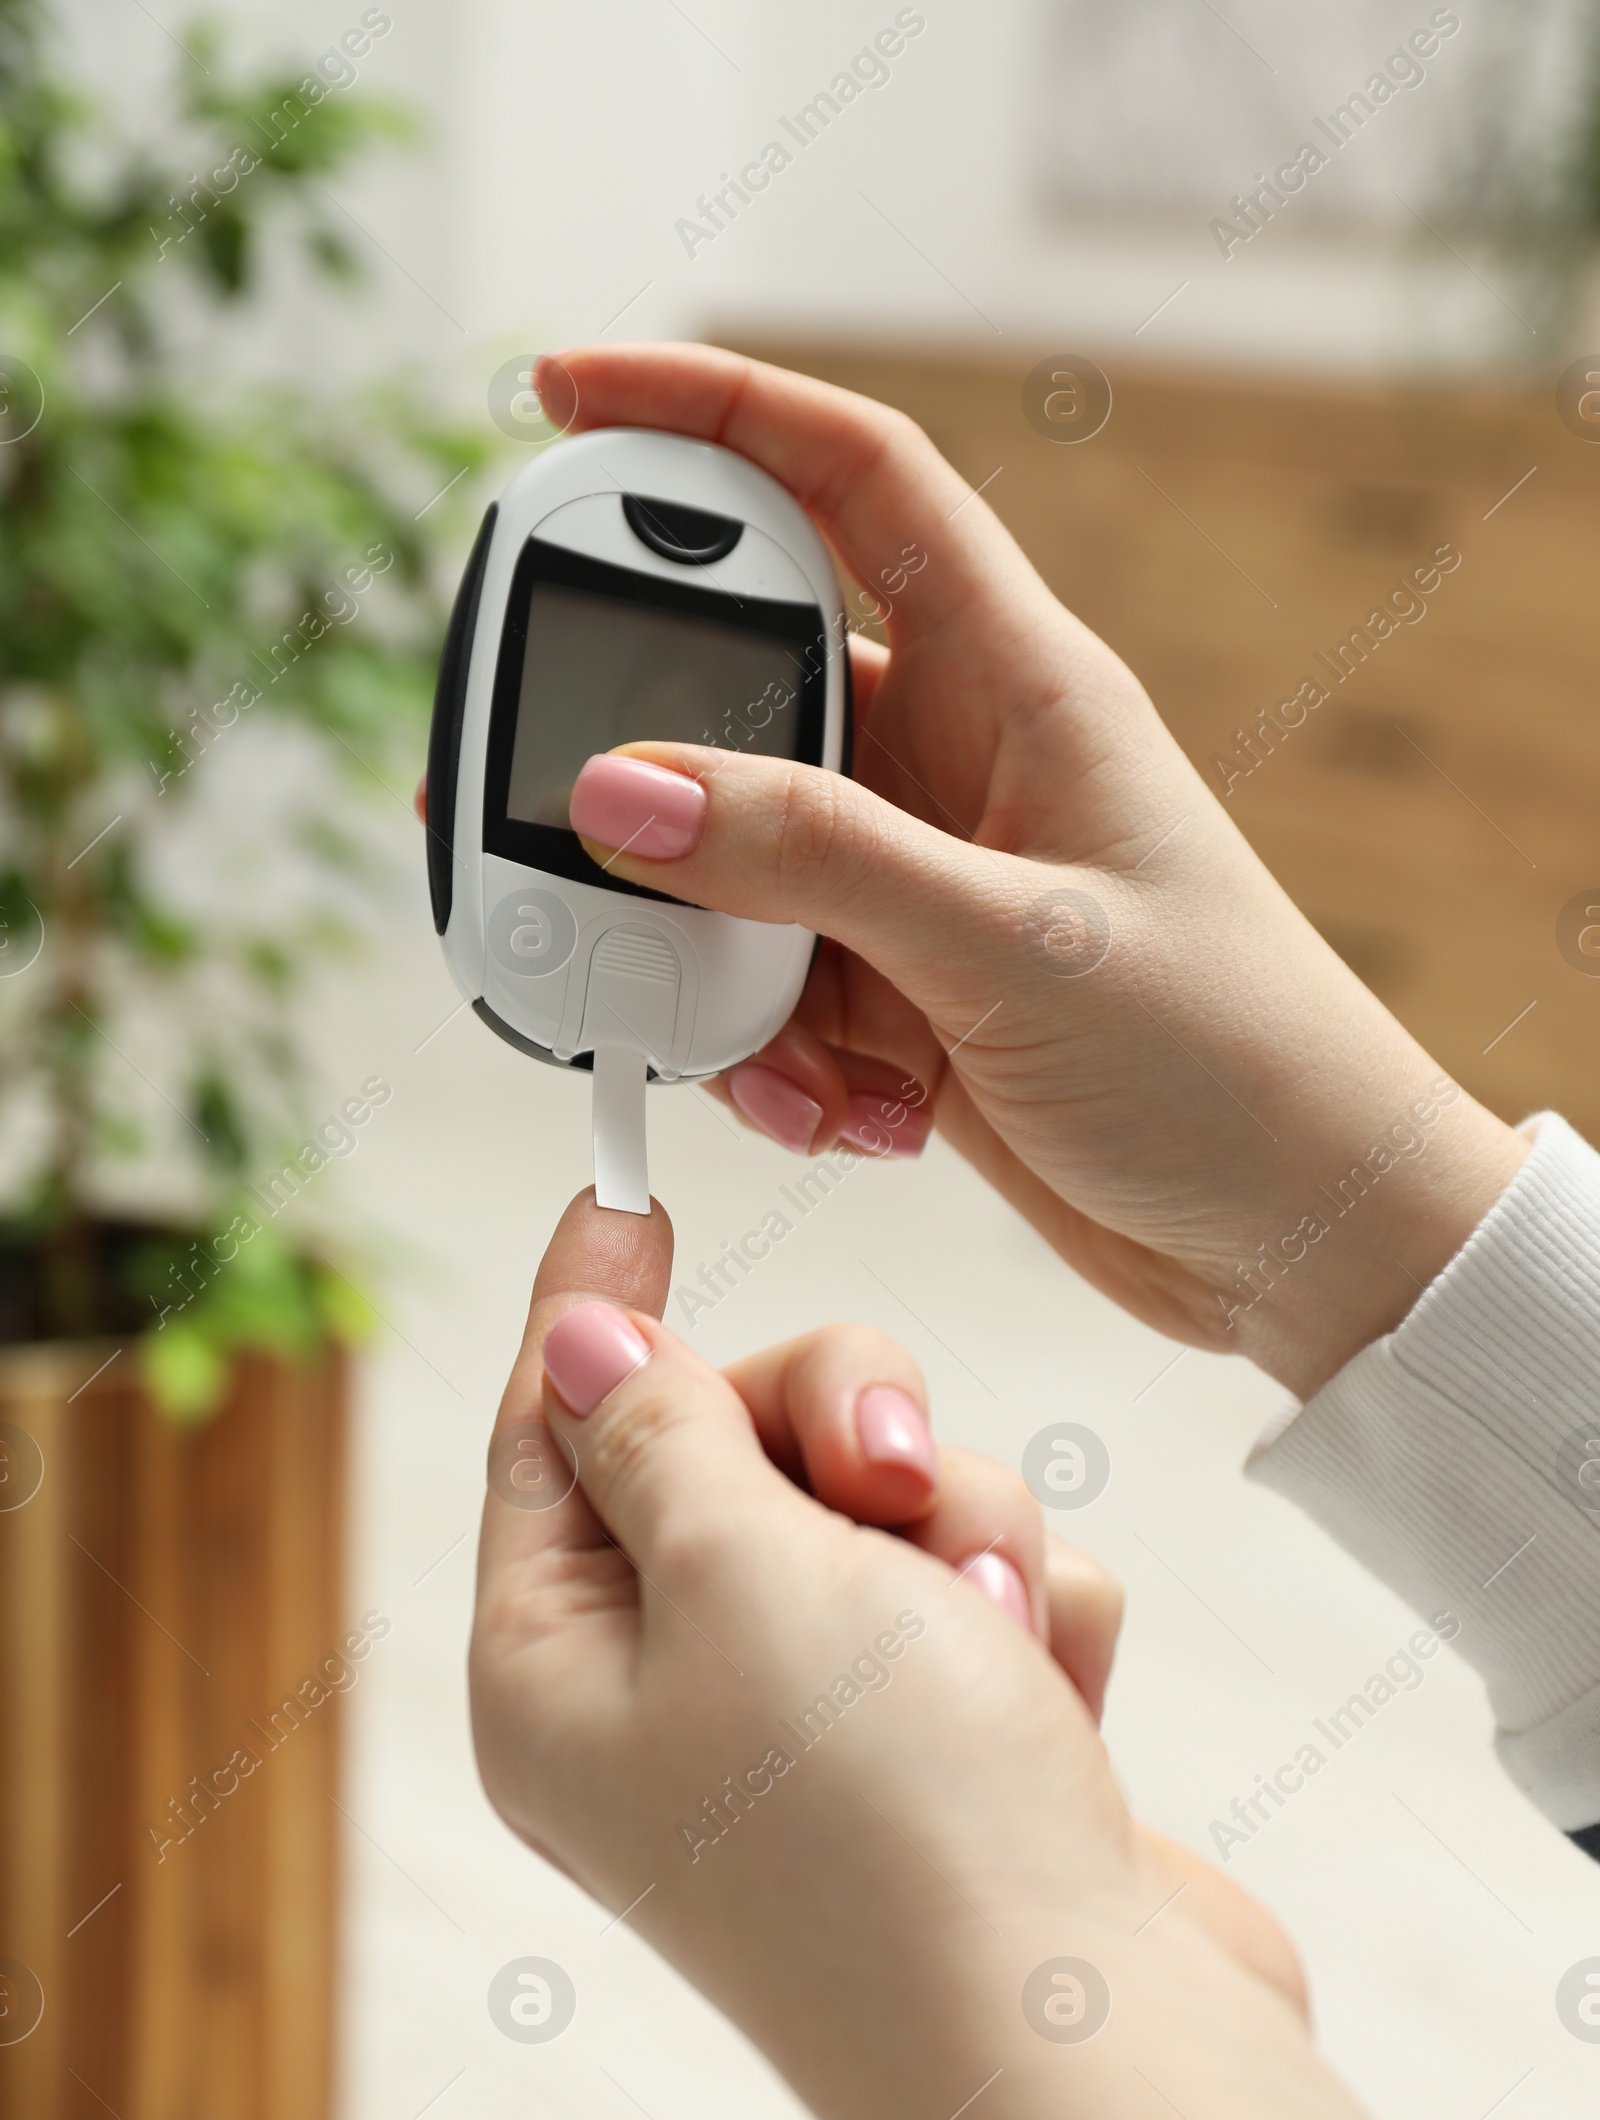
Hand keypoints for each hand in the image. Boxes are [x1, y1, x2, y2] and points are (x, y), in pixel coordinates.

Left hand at [471, 1191, 1380, 2119]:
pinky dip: (1031, 1618)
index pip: (548, 1435)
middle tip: (897, 1467)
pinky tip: (1052, 1699)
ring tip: (998, 1636)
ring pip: (884, 1502)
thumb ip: (663, 1433)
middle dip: (841, 1428)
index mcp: (557, 1671)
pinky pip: (985, 1589)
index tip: (622, 1188)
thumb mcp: (739, 1576)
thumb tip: (576, 1341)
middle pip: (735, 1445)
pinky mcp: (952, 1744)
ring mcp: (820, 1729)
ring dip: (959, 1531)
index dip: (589, 1304)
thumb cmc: (887, 1818)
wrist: (1093, 2045)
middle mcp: (674, 1700)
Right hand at [540, 343, 1527, 1399]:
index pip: (855, 481)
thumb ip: (814, 860)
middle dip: (643, 754)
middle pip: (750, 689)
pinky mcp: (909, 999)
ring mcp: (927, 885)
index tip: (568, 393)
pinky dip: (770, 1058)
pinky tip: (843, 1114)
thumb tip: (619, 791)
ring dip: (710, 962)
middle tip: (535, 799)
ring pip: (737, 867)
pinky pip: (771, 990)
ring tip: (770, 1052)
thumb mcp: (1018, 946)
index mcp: (1021, 683)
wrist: (1304, 1236)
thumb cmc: (1231, 1062)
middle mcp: (963, 765)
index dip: (716, 410)